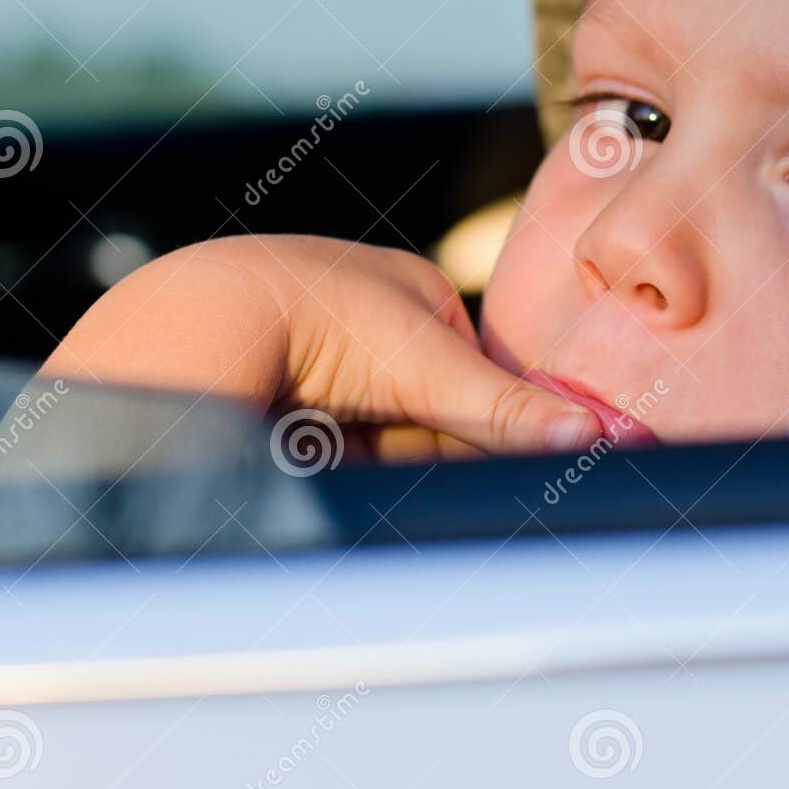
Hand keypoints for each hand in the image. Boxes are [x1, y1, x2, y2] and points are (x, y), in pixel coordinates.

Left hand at [43, 235, 602, 457]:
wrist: (198, 324)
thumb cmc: (316, 316)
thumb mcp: (423, 363)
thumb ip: (505, 408)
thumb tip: (590, 435)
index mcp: (410, 293)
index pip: (475, 379)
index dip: (494, 428)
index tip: (520, 473)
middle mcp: (367, 328)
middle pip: (432, 418)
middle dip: (440, 457)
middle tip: (456, 496)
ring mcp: (323, 370)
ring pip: (386, 446)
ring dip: (396, 476)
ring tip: (382, 491)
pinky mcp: (286, 411)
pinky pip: (344, 462)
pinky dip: (354, 481)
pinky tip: (347, 493)